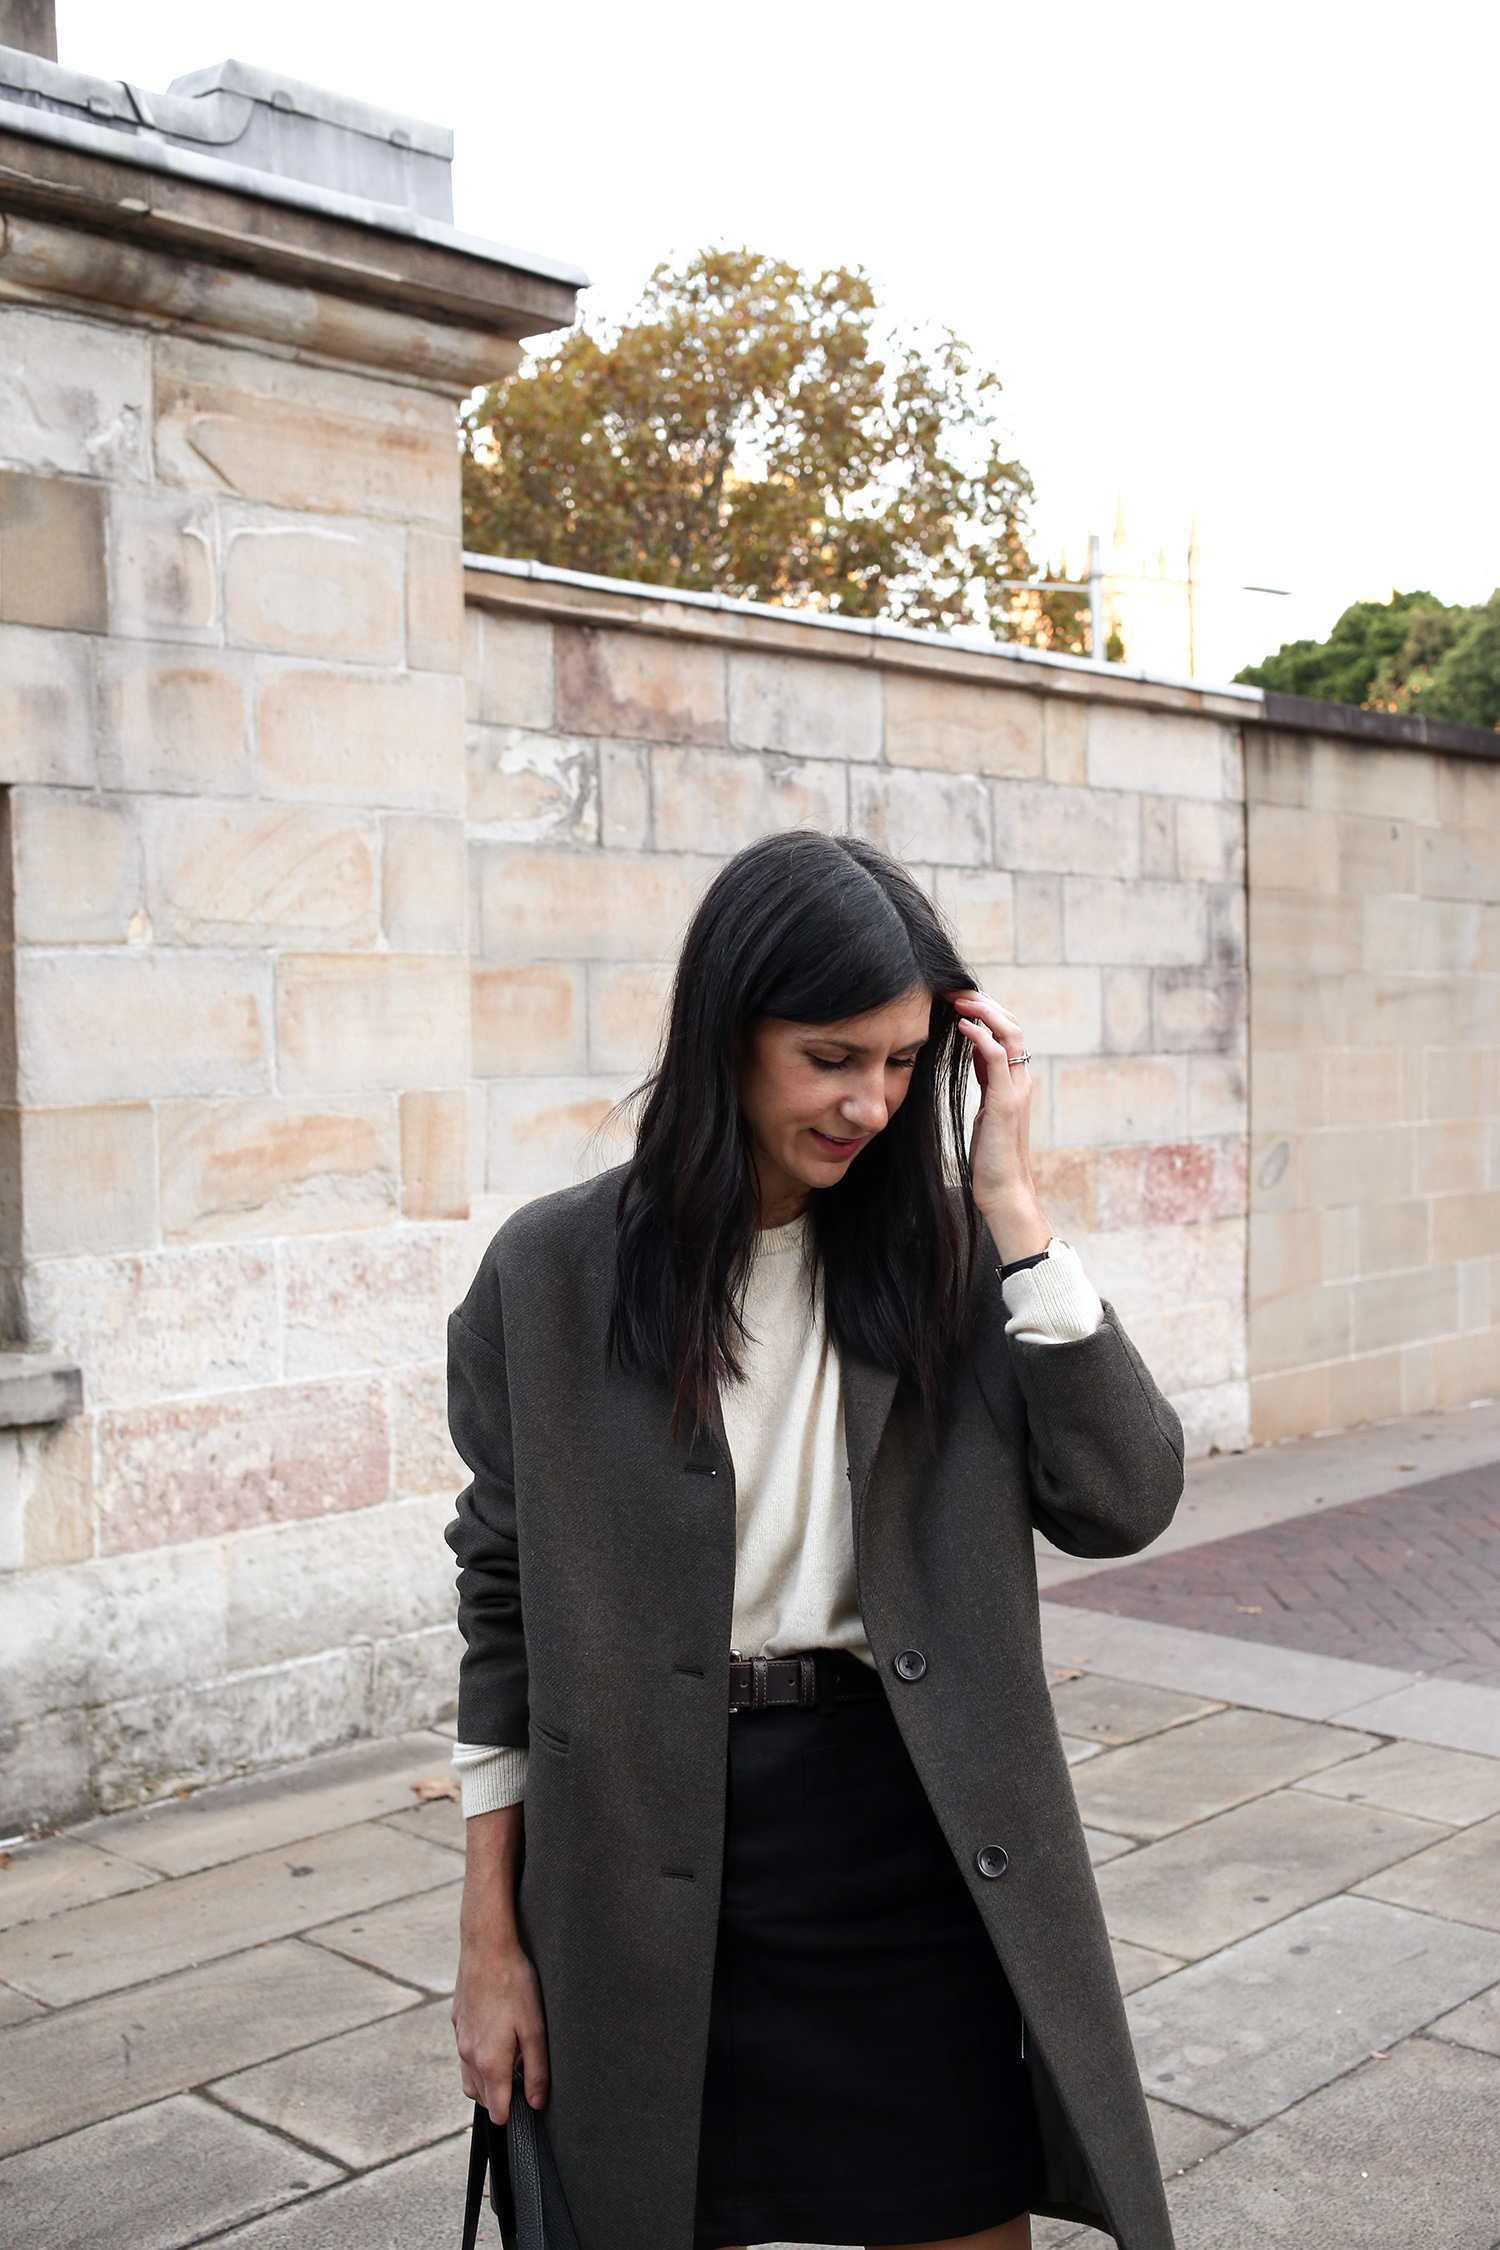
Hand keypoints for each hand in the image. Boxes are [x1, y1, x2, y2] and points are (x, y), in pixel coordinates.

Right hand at [453, 1805, 549, 2120]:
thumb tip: (536, 2103)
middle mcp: (468, 2056)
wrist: (486, 1945)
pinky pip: (465, 2052)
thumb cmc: (515, 1983)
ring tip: (513, 2056)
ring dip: (488, 2078)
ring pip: (470, 2077)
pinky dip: (479, 2056)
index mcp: (488, 2062)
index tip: (530, 2104)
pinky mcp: (457, 2021)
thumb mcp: (535, 2027)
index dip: (514, 2113)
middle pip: (482, 2098)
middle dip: (501, 2097)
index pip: (496, 2112)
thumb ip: (536, 2069)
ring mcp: (459, 2038)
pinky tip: (498, 2032)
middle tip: (525, 2077)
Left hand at [946, 989, 1051, 1263]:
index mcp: (1014, 1080)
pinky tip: (961, 1026)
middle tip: (953, 989)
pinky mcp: (1006, 1101)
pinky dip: (980, 1036)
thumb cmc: (989, 1157)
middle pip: (1011, 1023)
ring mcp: (1017, 1089)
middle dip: (983, 1002)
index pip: (1006, 1031)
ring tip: (957, 998)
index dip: (983, 1011)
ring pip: (1010, 1032)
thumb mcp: (985, 1109)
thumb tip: (972, 1050)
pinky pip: (998, 1056)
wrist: (1003, 1191)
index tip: (955, 998)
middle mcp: (1020, 1079)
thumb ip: (984, 1079)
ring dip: (983, 1010)